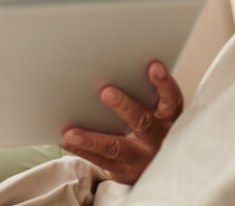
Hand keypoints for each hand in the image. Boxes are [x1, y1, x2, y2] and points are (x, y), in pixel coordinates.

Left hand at [60, 61, 182, 183]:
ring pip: (116, 147)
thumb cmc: (147, 130)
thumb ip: (140, 94)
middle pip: (143, 122)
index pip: (171, 100)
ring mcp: (140, 156)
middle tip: (106, 91)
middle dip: (125, 106)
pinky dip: (79, 148)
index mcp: (167, 119)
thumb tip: (105, 65)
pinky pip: (98, 159)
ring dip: (92, 139)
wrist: (151, 169)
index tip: (153, 66)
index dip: (163, 84)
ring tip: (71, 132)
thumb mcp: (154, 112)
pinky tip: (63, 139)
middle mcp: (157, 138)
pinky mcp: (122, 170)